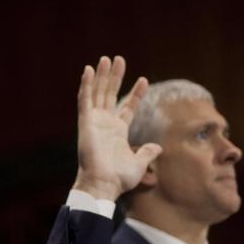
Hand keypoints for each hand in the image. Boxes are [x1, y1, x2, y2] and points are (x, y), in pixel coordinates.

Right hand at [72, 56, 161, 200]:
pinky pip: (85, 99)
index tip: (144, 80)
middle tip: (118, 59)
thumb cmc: (119, 178)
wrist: (103, 184)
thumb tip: (158, 147)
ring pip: (98, 93)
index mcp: (117, 132)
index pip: (127, 107)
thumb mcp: (139, 163)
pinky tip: (89, 70)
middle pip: (110, 94)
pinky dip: (86, 85)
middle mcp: (105, 124)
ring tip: (106, 59)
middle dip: (115, 77)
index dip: (136, 94)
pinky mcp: (85, 122)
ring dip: (101, 76)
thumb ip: (147, 152)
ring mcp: (94, 122)